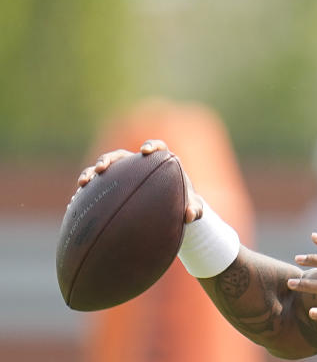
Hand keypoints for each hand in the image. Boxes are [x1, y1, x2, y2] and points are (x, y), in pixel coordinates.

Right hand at [75, 139, 202, 222]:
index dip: (151, 146)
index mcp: (161, 162)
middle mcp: (139, 165)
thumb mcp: (193, 208)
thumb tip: (189, 216)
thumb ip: (195, 210)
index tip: (146, 152)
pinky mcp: (113, 187)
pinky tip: (76, 202)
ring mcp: (124, 175)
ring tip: (84, 182)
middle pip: (121, 155)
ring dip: (92, 172)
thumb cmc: (184, 205)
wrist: (171, 212)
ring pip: (104, 169)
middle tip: (103, 167)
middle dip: (110, 159)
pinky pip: (97, 187)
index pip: (156, 147)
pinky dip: (87, 193)